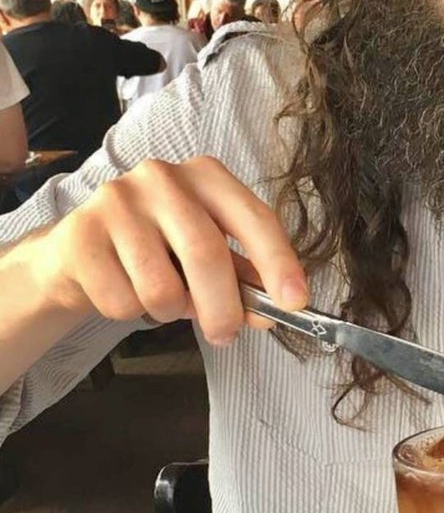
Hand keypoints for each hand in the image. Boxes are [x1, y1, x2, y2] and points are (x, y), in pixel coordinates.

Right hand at [31, 156, 307, 345]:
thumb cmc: (157, 249)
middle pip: (206, 253)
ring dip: (169, 312)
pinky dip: (129, 312)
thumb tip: (273, 310)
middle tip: (225, 336)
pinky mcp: (81, 234)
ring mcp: (117, 201)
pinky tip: (124, 290)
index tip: (295, 301)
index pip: (254, 217)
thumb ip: (243, 279)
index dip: (278, 262)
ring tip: (161, 298)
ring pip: (160, 287)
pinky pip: (121, 300)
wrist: (80, 251)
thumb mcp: (206, 253)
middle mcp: (162, 177)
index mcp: (206, 177)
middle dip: (223, 307)